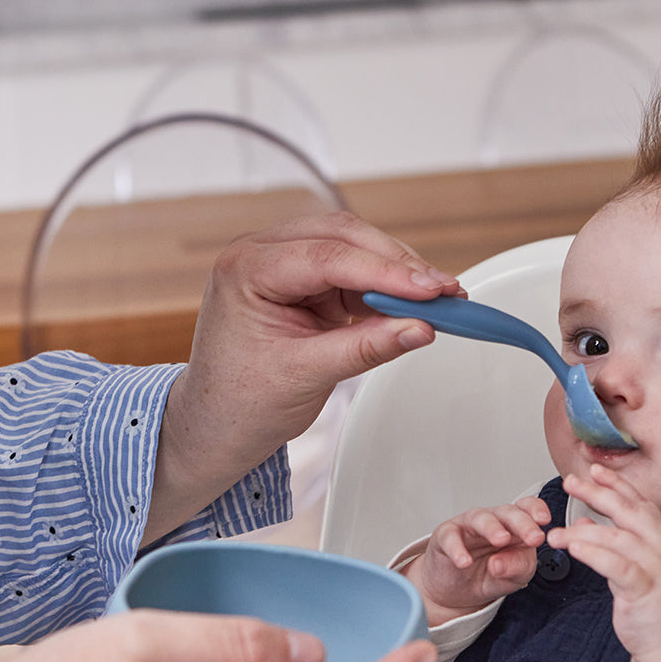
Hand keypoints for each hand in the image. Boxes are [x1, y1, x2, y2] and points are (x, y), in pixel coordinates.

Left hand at [149, 213, 460, 539]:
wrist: (216, 425)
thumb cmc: (239, 402)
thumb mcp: (306, 375)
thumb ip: (366, 347)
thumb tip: (420, 328)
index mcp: (246, 270)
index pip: (327, 255)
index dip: (386, 270)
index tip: (430, 289)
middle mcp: (260, 255)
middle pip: (343, 236)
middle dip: (397, 264)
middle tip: (444, 292)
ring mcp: (281, 264)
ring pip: (351, 247)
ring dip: (394, 272)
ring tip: (437, 300)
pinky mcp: (301, 281)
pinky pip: (350, 270)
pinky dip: (382, 286)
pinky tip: (410, 304)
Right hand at [406, 497, 548, 624]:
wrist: (457, 592)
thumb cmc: (490, 576)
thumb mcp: (513, 577)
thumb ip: (517, 567)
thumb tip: (501, 563)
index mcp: (515, 527)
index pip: (527, 508)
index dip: (536, 510)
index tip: (545, 521)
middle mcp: (493, 521)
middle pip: (508, 512)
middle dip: (522, 523)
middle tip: (533, 537)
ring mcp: (468, 526)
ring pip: (480, 518)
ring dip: (492, 528)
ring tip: (501, 540)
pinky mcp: (445, 536)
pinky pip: (450, 537)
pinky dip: (457, 549)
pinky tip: (464, 561)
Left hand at [550, 463, 660, 661]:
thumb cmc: (655, 607)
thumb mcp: (635, 568)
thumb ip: (615, 544)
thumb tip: (587, 523)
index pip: (641, 503)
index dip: (618, 484)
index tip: (594, 470)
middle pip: (630, 512)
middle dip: (599, 494)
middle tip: (572, 483)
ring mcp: (659, 570)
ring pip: (620, 538)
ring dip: (584, 531)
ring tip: (556, 532)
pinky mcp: (647, 591)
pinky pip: (618, 567)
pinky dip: (595, 554)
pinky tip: (574, 547)